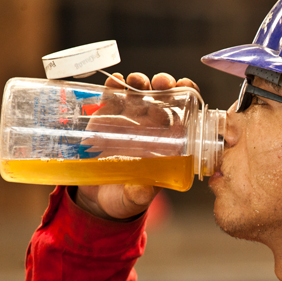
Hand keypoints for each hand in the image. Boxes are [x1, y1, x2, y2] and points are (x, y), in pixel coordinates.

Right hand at [74, 72, 199, 219]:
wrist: (94, 199)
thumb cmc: (122, 199)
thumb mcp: (132, 199)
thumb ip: (138, 195)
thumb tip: (142, 190)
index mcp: (164, 144)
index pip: (182, 115)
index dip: (187, 97)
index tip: (185, 86)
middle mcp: (148, 129)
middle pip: (161, 99)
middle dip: (163, 84)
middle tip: (160, 83)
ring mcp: (127, 122)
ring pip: (137, 94)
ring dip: (139, 82)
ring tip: (136, 81)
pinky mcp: (104, 120)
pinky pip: (110, 99)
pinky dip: (113, 87)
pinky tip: (114, 81)